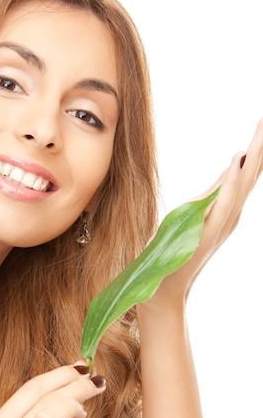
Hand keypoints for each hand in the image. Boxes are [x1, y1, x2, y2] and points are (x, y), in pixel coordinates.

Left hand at [142, 118, 262, 309]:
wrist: (164, 286)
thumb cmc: (178, 248)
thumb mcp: (197, 209)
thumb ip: (217, 189)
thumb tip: (236, 161)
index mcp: (228, 206)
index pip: (247, 171)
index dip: (258, 146)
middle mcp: (231, 213)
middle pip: (250, 173)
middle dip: (261, 145)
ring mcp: (220, 223)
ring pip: (241, 184)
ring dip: (253, 157)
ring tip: (261, 131)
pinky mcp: (206, 232)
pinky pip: (221, 203)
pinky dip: (229, 183)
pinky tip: (236, 162)